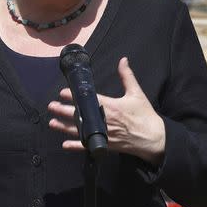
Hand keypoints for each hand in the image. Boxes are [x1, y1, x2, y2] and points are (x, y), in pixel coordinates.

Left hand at [48, 58, 165, 164]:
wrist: (155, 139)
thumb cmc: (145, 116)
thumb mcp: (137, 93)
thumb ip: (127, 76)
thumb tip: (123, 60)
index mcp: (111, 107)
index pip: (89, 100)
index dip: (74, 96)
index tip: (62, 92)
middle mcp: (105, 121)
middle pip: (80, 116)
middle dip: (64, 111)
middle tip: (51, 106)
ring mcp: (104, 135)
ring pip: (80, 131)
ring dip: (64, 127)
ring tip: (52, 123)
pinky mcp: (106, 145)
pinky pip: (88, 146)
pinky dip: (76, 146)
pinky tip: (65, 144)